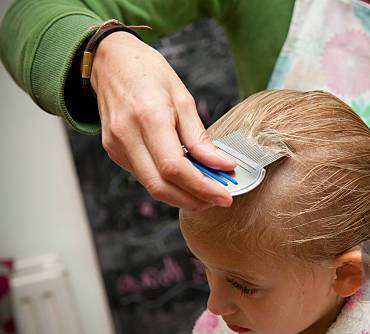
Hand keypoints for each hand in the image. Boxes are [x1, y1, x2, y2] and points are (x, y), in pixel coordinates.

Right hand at [91, 32, 234, 209]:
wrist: (110, 62)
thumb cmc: (149, 74)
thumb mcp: (183, 98)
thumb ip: (200, 137)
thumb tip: (223, 165)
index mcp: (149, 117)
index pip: (175, 167)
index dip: (202, 186)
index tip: (224, 195)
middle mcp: (127, 135)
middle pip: (161, 186)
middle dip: (193, 200)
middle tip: (218, 200)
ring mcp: (116, 146)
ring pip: (152, 186)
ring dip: (182, 196)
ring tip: (207, 191)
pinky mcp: (114, 152)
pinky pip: (144, 176)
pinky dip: (168, 183)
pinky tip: (185, 179)